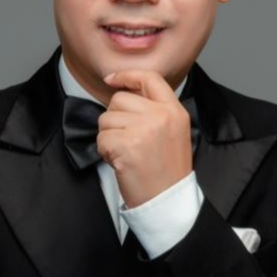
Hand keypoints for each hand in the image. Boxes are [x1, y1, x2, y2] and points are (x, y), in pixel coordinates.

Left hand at [97, 70, 192, 207]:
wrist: (168, 201)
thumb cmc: (167, 172)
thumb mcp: (174, 133)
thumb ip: (155, 111)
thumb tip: (122, 94)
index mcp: (175, 111)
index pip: (149, 78)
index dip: (126, 76)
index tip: (111, 80)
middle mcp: (161, 116)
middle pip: (119, 99)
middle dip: (115, 119)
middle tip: (128, 141)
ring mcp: (144, 129)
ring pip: (106, 118)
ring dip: (109, 137)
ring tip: (127, 153)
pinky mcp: (127, 145)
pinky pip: (101, 138)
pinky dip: (105, 152)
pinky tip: (121, 162)